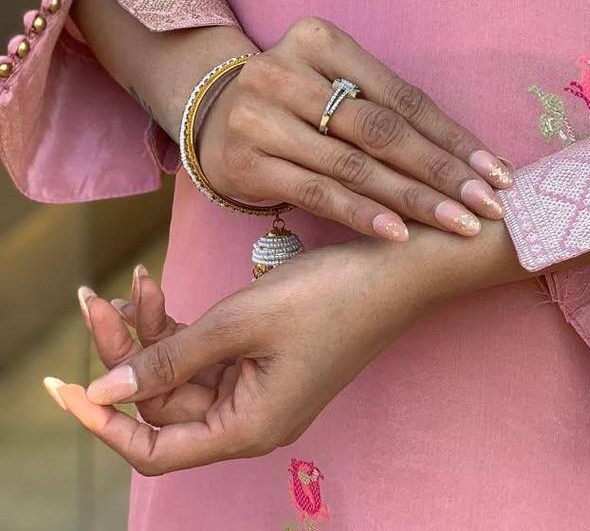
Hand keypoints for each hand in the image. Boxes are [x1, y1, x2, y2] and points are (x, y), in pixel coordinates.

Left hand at [51, 231, 522, 474]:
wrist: (404, 263)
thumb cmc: (334, 293)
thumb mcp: (245, 318)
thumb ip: (172, 356)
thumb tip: (105, 390)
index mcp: (249, 425)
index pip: (154, 446)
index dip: (105, 421)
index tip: (65, 384)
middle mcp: (251, 415)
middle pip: (164, 401)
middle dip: (126, 351)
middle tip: (94, 298)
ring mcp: (260, 385)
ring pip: (182, 371)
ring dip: (151, 330)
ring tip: (127, 282)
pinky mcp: (267, 355)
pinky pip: (207, 350)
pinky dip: (181, 323)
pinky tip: (156, 286)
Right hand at [197, 17, 512, 240]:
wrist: (214, 117)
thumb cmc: (299, 102)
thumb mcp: (336, 83)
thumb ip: (388, 109)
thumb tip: (474, 157)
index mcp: (320, 39)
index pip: (401, 96)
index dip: (452, 136)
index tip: (496, 171)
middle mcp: (286, 71)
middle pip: (382, 130)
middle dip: (442, 172)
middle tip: (488, 204)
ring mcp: (261, 117)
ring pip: (354, 166)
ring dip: (412, 200)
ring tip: (457, 224)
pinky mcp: (248, 162)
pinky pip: (318, 192)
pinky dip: (363, 214)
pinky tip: (399, 232)